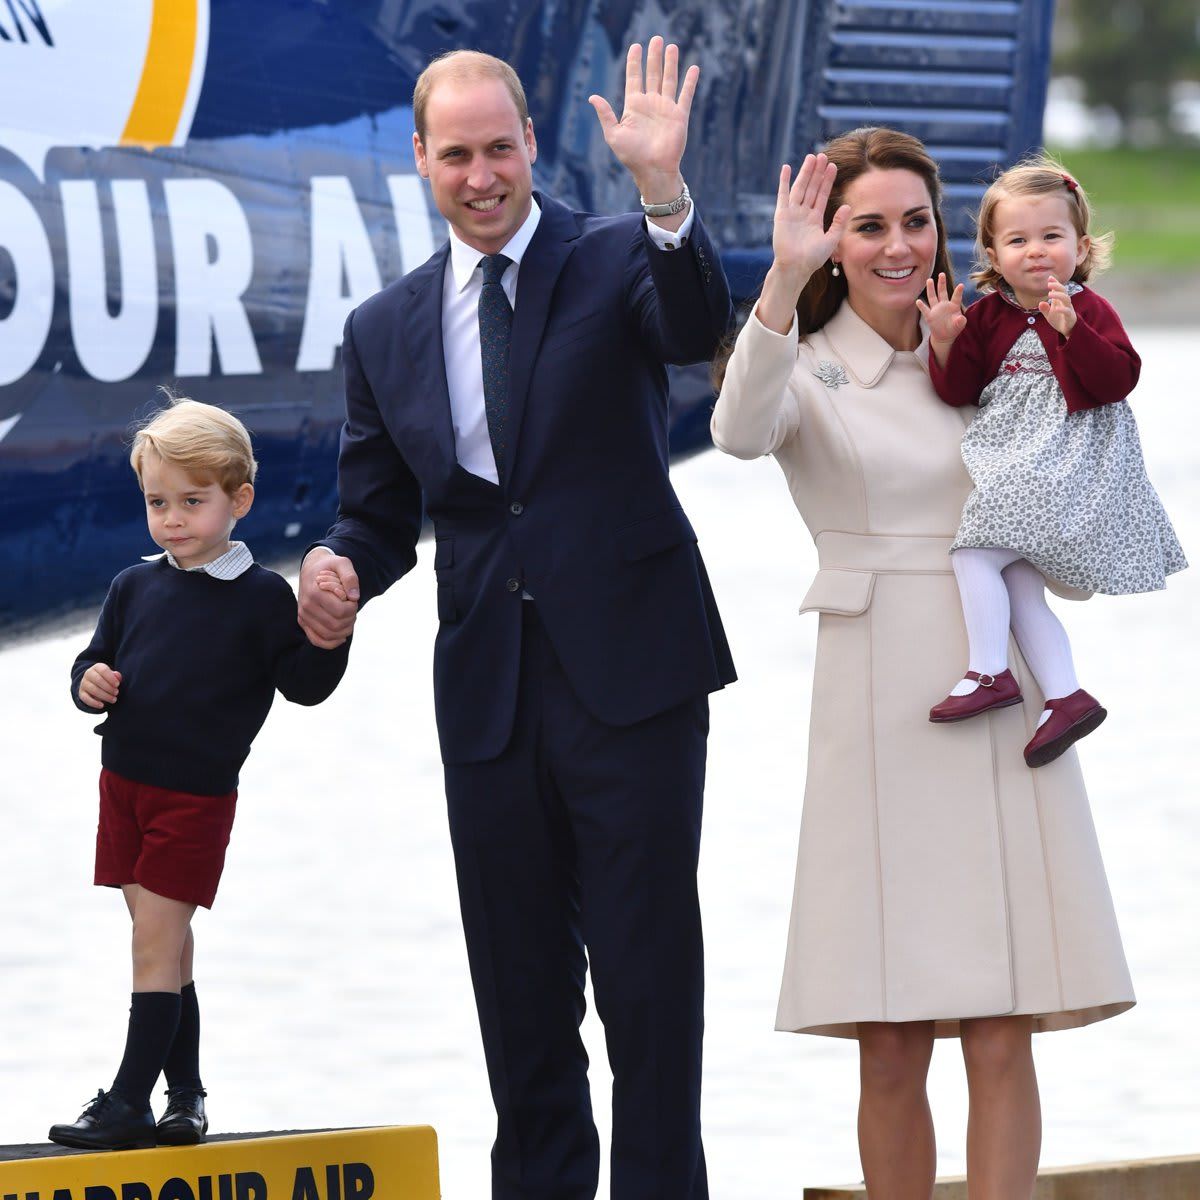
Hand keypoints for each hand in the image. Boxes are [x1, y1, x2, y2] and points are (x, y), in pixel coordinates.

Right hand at [80, 662, 120, 708]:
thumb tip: (117, 676)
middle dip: (109, 688)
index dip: (111, 678)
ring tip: (114, 699)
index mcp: (97, 667)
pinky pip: (86, 698)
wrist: (95, 683)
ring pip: (93, 689)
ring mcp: (84, 683)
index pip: (103, 670)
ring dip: (104, 696)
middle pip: (98, 680)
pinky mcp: (81, 693)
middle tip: (117, 693)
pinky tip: (102, 705)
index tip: (117, 684)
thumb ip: (116, 676)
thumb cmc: (108, 679)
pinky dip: (94, 703)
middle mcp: (88, 674)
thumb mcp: (112, 675)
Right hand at [298, 551, 358, 648]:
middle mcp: (306, 606)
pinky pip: (317, 640)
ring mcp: (303, 616)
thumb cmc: (330, 566)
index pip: (340, 611)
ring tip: (348, 617)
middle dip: (350, 619)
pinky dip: (332, 643)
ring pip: (329, 635)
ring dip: (344, 630)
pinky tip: (342, 636)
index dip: (353, 608)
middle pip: (336, 625)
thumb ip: (350, 577)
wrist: (311, 569)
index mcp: (315, 592)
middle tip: (352, 608)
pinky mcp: (303, 622)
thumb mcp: (343, 563)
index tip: (353, 599)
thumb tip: (354, 597)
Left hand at [588, 37, 696, 200]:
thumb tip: (592, 97)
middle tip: (656, 39)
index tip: (636, 46)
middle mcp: (650, 104)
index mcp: (634, 106)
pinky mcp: (679, 116)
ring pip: (669, 80)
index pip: (634, 78)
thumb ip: (605, 114)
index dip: (635, 62)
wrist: (653, 171)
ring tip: (671, 46)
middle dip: (654, 57)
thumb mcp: (613, 134)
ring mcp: (666, 109)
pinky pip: (686, 95)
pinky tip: (693, 68)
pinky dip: (690, 82)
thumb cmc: (631, 156)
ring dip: (670, 63)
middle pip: (652, 74)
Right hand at [772, 154, 850, 278]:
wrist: (795, 268)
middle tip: (823, 155)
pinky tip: (787, 168)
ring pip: (800, 188)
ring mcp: (792, 213)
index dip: (827, 181)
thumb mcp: (831, 240)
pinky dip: (784, 181)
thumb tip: (847, 206)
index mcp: (815, 219)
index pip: (822, 195)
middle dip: (817, 172)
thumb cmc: (812, 259)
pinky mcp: (782, 215)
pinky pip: (783, 195)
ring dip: (805, 172)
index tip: (833, 166)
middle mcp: (803, 213)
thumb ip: (839, 223)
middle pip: (812, 187)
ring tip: (812, 157)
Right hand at [916, 273, 966, 345]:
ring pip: (932, 297)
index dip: (958, 292)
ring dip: (931, 289)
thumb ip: (960, 322)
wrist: (944, 336)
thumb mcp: (959, 325)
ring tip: (929, 280)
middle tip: (942, 274)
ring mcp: (936, 310)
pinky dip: (921, 306)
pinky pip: (925, 310)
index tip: (961, 285)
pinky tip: (918, 301)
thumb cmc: (954, 328)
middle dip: (942, 283)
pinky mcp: (929, 316)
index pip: (956, 297)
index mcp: (953, 306)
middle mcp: (944, 305)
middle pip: (942, 292)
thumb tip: (961, 318)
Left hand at [1039, 276, 1075, 336]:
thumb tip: (1040, 303)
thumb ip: (1044, 309)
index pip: (1059, 289)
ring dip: (1058, 295)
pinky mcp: (1070, 316)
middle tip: (1049, 284)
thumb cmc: (1058, 320)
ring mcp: (1068, 308)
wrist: (1067, 330)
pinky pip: (1067, 311)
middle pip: (1063, 291)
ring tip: (1049, 294)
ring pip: (1066, 299)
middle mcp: (1065, 303)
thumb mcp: (1049, 315)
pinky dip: (1062, 309)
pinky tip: (1056, 308)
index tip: (1050, 278)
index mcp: (1059, 301)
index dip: (1055, 283)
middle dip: (1057, 286)